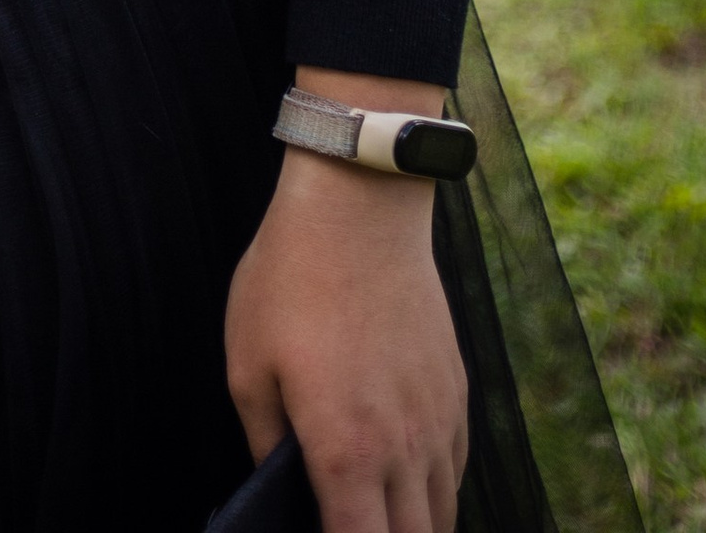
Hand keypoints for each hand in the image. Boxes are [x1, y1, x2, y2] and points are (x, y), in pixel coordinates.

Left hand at [225, 80, 467, 532]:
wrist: (360, 205)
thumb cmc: (291, 279)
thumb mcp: (248, 364)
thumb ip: (264, 444)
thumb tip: (276, 488)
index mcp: (346, 451)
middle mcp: (404, 449)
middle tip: (345, 521)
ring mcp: (438, 421)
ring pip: (442, 514)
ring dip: (413, 528)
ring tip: (375, 517)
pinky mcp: (457, 391)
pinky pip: (456, 470)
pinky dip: (435, 493)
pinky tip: (408, 488)